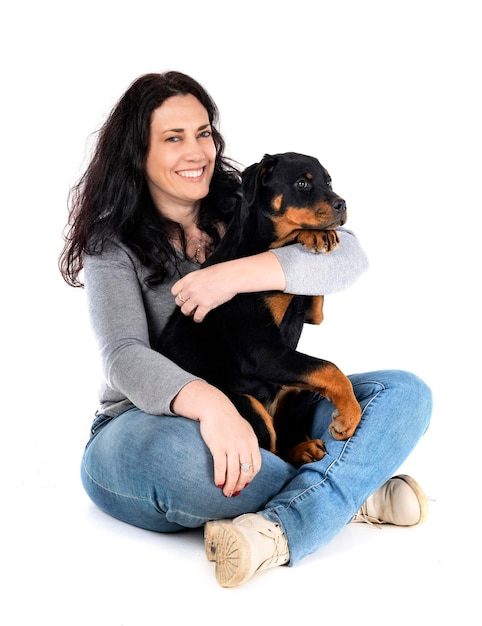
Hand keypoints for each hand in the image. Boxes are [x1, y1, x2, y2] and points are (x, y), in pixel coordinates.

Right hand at [171, 380, 261, 495]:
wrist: (214, 407)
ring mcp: (231, 446)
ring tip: (226, 493)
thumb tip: (248, 461)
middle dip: (240, 485)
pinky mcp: (218, 446)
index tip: (244, 484)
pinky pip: (221, 467)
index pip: (256, 465)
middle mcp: (244, 445)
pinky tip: (218, 483)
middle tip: (234, 493)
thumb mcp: (244, 430)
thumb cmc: (228, 420)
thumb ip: (248, 444)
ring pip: (234, 472)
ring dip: (230, 486)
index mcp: (252, 442)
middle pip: (246, 471)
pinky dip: (220, 478)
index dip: (250, 478)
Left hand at [172, 264, 237, 321]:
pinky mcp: (206, 305)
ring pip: (185, 310)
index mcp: (188, 279)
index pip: (174, 290)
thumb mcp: (202, 272)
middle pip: (178, 301)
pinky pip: (197, 316)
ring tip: (192, 312)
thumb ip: (195, 281)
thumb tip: (193, 287)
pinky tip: (199, 317)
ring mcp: (197, 298)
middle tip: (188, 304)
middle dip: (183, 304)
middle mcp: (190, 289)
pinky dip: (197, 319)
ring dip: (188, 312)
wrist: (231, 276)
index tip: (182, 297)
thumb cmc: (221, 272)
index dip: (178, 295)